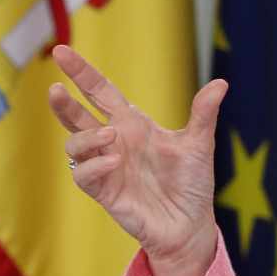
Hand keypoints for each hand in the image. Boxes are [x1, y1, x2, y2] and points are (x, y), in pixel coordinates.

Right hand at [47, 44, 224, 274]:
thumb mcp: (200, 144)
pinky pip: (84, 175)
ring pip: (74, 145)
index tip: (61, 52)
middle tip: (55, 88)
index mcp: (132, 125)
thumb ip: (204, 114)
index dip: (81, 73)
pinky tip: (115, 160)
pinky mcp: (105, 192)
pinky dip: (95, 165)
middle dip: (63, 102)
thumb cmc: (191, 183)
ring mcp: (106, 166)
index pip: (100, 92)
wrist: (191, 223)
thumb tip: (221, 83)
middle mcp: (114, 142)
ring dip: (86, 137)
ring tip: (111, 134)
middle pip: (76, 117)